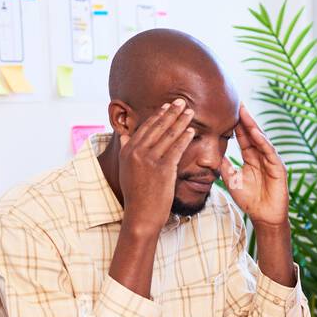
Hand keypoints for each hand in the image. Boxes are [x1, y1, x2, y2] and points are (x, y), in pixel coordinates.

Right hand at [118, 99, 196, 232]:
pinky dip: (184, 138)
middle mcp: (137, 152)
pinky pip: (176, 149)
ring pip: (168, 136)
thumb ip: (126, 150)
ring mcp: (150, 160)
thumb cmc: (136, 195)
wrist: (141, 215)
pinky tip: (191, 130)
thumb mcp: (125, 170)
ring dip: (181, 122)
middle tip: (181, 101)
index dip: (158, 116)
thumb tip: (124, 135)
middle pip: (157, 128)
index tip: (166, 106)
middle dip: (171, 113)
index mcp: (128, 151)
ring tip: (190, 112)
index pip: (145, 128)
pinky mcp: (163, 169)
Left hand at [217, 103, 289, 228]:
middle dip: (245, 118)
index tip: (226, 109)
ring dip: (253, 126)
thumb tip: (211, 154)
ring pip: (261, 139)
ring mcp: (271, 161)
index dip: (236, 124)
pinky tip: (256, 134)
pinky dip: (263, 142)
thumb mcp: (231, 180)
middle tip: (237, 102)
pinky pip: (270, 153)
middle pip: (252, 134)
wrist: (264, 217)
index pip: (243, 137)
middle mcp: (262, 156)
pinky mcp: (278, 168)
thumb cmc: (250, 200)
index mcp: (251, 158)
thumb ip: (224, 166)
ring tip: (245, 113)